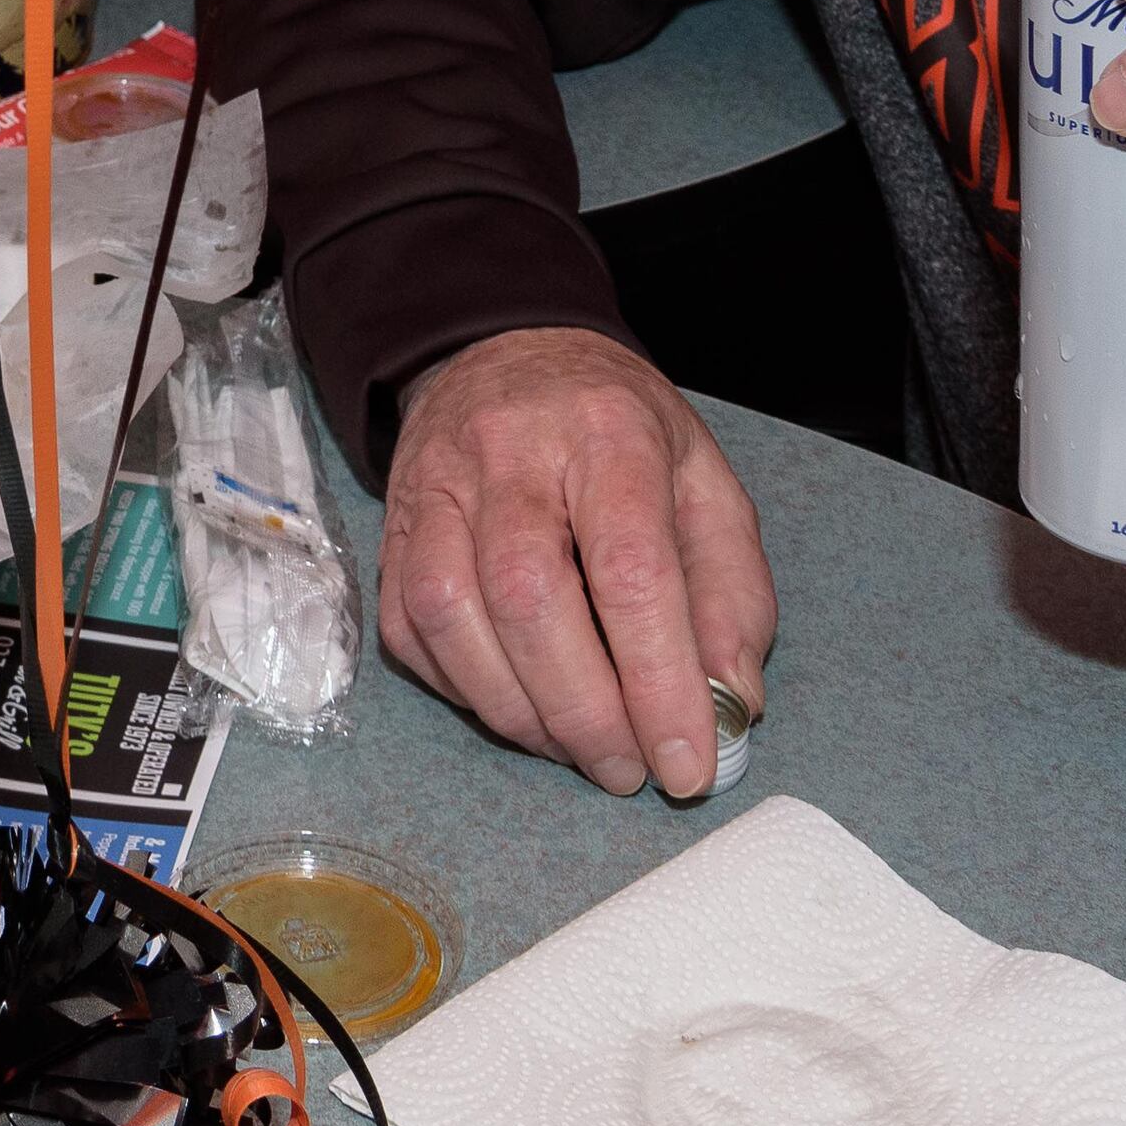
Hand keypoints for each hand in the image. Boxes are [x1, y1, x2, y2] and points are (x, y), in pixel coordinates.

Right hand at [376, 325, 775, 794]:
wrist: (507, 353)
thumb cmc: (619, 432)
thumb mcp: (705, 484)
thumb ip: (731, 593)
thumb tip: (732, 704)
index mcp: (607, 431)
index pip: (630, 566)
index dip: (659, 680)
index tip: (687, 765)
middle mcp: (509, 449)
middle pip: (529, 595)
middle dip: (583, 711)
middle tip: (628, 771)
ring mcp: (435, 485)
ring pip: (451, 615)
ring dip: (517, 713)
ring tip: (575, 749)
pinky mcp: (393, 526)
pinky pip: (409, 628)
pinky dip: (464, 691)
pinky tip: (518, 707)